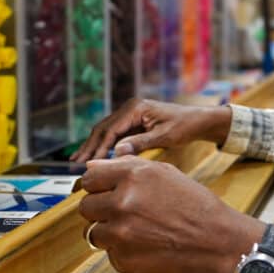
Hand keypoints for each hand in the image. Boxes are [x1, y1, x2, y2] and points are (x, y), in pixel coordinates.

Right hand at [71, 98, 232, 162]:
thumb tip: (117, 152)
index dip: (98, 147)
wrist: (198, 120)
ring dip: (93, 146)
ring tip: (77, 160)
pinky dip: (103, 145)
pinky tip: (95, 156)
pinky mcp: (134, 122)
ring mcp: (131, 114)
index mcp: (135, 108)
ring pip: (106, 131)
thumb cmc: (185, 126)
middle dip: (89, 146)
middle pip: (103, 128)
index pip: (110, 129)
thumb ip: (140, 143)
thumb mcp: (164, 136)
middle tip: (75, 163)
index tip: (88, 163)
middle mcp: (130, 108)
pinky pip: (114, 134)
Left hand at [78, 157, 264, 272]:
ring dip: (110, 233)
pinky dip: (123, 252)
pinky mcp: (124, 260)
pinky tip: (145, 245)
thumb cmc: (196, 206)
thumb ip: (126, 167)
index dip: (98, 186)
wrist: (217, 241)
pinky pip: (109, 254)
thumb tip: (93, 166)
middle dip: (101, 210)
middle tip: (125, 214)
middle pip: (86, 206)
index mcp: (132, 176)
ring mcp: (121, 234)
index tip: (105, 192)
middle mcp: (122, 202)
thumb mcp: (165, 173)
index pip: (89, 178)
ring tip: (137, 231)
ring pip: (93, 233)